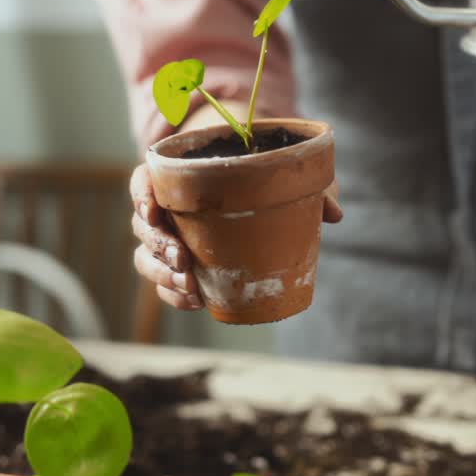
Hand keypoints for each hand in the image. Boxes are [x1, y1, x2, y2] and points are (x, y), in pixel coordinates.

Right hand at [129, 109, 343, 311]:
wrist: (251, 192)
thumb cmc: (260, 175)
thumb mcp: (283, 174)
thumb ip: (308, 186)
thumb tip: (334, 214)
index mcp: (177, 177)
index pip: (143, 181)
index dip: (141, 195)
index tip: (153, 209)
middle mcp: (165, 209)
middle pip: (143, 227)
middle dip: (158, 246)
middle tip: (183, 258)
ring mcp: (168, 240)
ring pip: (146, 259)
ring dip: (163, 275)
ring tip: (190, 286)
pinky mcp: (179, 268)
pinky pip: (164, 286)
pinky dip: (174, 296)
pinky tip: (196, 300)